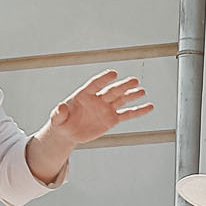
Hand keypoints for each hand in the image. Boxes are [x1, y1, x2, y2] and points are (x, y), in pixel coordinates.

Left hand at [27, 69, 151, 182]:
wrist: (69, 132)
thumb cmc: (61, 122)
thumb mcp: (56, 119)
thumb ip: (58, 113)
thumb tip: (61, 107)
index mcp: (84, 95)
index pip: (95, 84)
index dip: (104, 79)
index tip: (113, 73)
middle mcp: (97, 99)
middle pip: (111, 91)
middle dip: (122, 86)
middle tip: (134, 80)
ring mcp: (106, 108)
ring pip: (121, 100)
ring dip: (132, 95)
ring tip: (142, 91)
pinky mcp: (112, 119)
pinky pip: (127, 114)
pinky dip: (138, 111)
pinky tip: (149, 106)